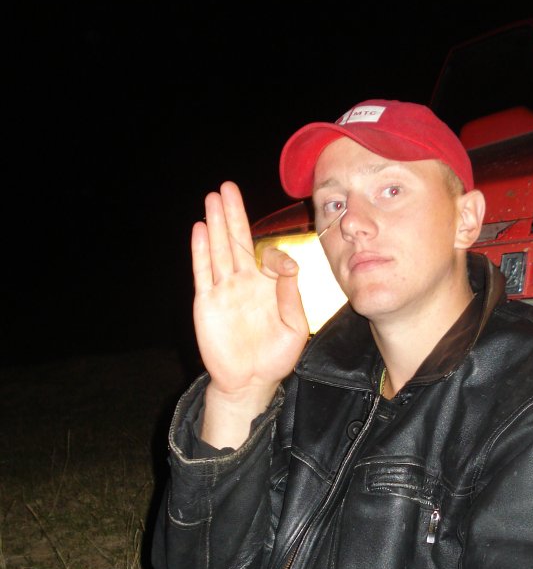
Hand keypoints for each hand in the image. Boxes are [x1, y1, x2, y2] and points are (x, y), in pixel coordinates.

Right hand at [192, 182, 308, 418]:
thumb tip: (290, 266)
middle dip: (233, 214)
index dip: (274, 254)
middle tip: (227, 187)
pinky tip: (201, 229)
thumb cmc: (276, 357)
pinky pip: (203, 272)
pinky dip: (201, 251)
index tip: (284, 267)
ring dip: (215, 223)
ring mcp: (224, 291)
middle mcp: (244, 282)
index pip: (267, 255)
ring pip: (218, 250)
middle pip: (237, 241)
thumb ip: (292, 297)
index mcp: (268, 286)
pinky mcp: (207, 303)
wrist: (250, 382)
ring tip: (212, 198)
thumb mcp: (295, 328)